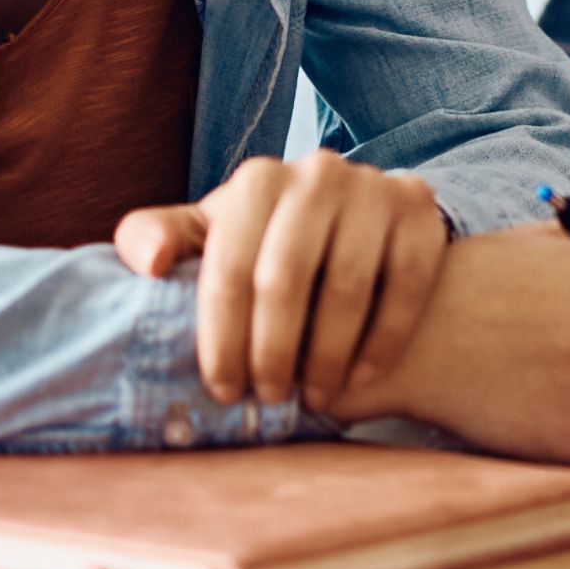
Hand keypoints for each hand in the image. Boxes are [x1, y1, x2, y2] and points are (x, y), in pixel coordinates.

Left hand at [110, 153, 451, 418]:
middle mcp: (317, 172)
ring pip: (347, 287)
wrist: (351, 217)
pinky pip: (405, 286)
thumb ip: (154, 238)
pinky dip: (382, 341)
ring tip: (314, 396)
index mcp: (256, 181)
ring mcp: (373, 187)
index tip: (225, 389)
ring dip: (327, 356)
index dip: (222, 339)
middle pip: (285, 279)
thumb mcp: (207, 235)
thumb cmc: (262, 241)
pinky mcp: (420, 209)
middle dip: (272, 351)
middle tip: (269, 396)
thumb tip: (149, 263)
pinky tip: (361, 376)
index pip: (229, 269)